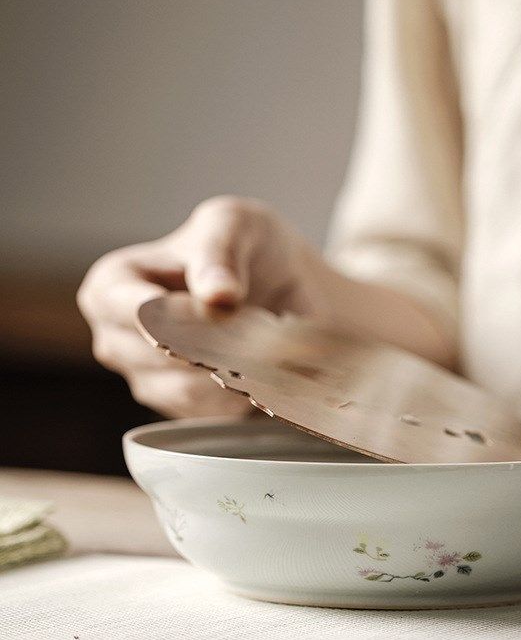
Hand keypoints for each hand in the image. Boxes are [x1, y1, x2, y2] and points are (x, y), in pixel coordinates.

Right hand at [78, 196, 322, 417]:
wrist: (288, 284)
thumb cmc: (250, 246)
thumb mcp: (236, 225)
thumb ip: (220, 254)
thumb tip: (216, 293)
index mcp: (112, 285)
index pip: (132, 311)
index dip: (180, 314)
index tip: (222, 309)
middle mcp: (118, 338)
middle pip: (158, 357)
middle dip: (213, 344)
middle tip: (257, 325)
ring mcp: (149, 379)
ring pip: (186, 391)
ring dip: (232, 372)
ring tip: (263, 343)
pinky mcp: (186, 409)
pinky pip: (211, 413)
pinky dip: (244, 394)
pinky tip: (263, 369)